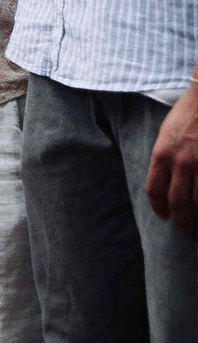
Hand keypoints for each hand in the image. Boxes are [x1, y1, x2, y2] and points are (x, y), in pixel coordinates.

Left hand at [146, 83, 197, 233]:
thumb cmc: (188, 113)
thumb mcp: (166, 133)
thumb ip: (165, 157)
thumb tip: (165, 178)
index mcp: (162, 154)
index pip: (155, 190)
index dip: (159, 207)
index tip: (163, 216)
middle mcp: (181, 162)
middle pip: (177, 201)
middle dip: (181, 219)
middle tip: (184, 229)